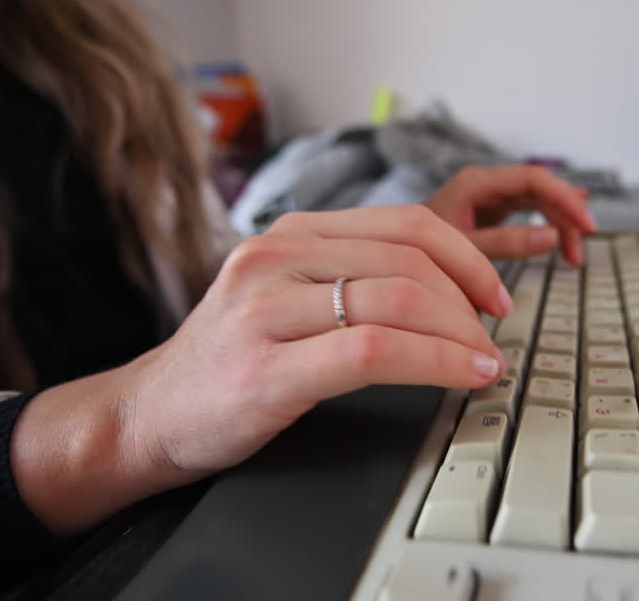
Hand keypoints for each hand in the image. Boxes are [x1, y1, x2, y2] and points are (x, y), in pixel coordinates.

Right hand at [123, 205, 510, 485]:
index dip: (465, 255)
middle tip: (493, 337)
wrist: (145, 415)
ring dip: (461, 335)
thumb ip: (347, 278)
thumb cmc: (229, 362)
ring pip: (398, 301)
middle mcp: (275, 257)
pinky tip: (462, 376)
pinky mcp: (266, 370)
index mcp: (289, 234)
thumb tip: (443, 290)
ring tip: (486, 361)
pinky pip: (374, 352)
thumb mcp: (283, 296)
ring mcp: (266, 311)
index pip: (403, 223)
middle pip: (409, 260)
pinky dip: (435, 362)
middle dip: (470, 300)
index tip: (493, 292)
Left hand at [425, 165, 596, 264]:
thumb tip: (551, 236)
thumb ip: (506, 243)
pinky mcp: (490, 212)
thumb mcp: (463, 249)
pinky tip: (567, 225)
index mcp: (477, 183)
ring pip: (538, 201)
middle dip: (566, 215)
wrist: (391, 255)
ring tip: (573, 255)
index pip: (534, 179)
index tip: (586, 224)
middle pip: (541, 189)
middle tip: (581, 248)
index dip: (565, 198)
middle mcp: (486, 184)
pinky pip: (528, 210)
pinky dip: (548, 222)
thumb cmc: (417, 250)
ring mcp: (488, 197)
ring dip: (559, 224)